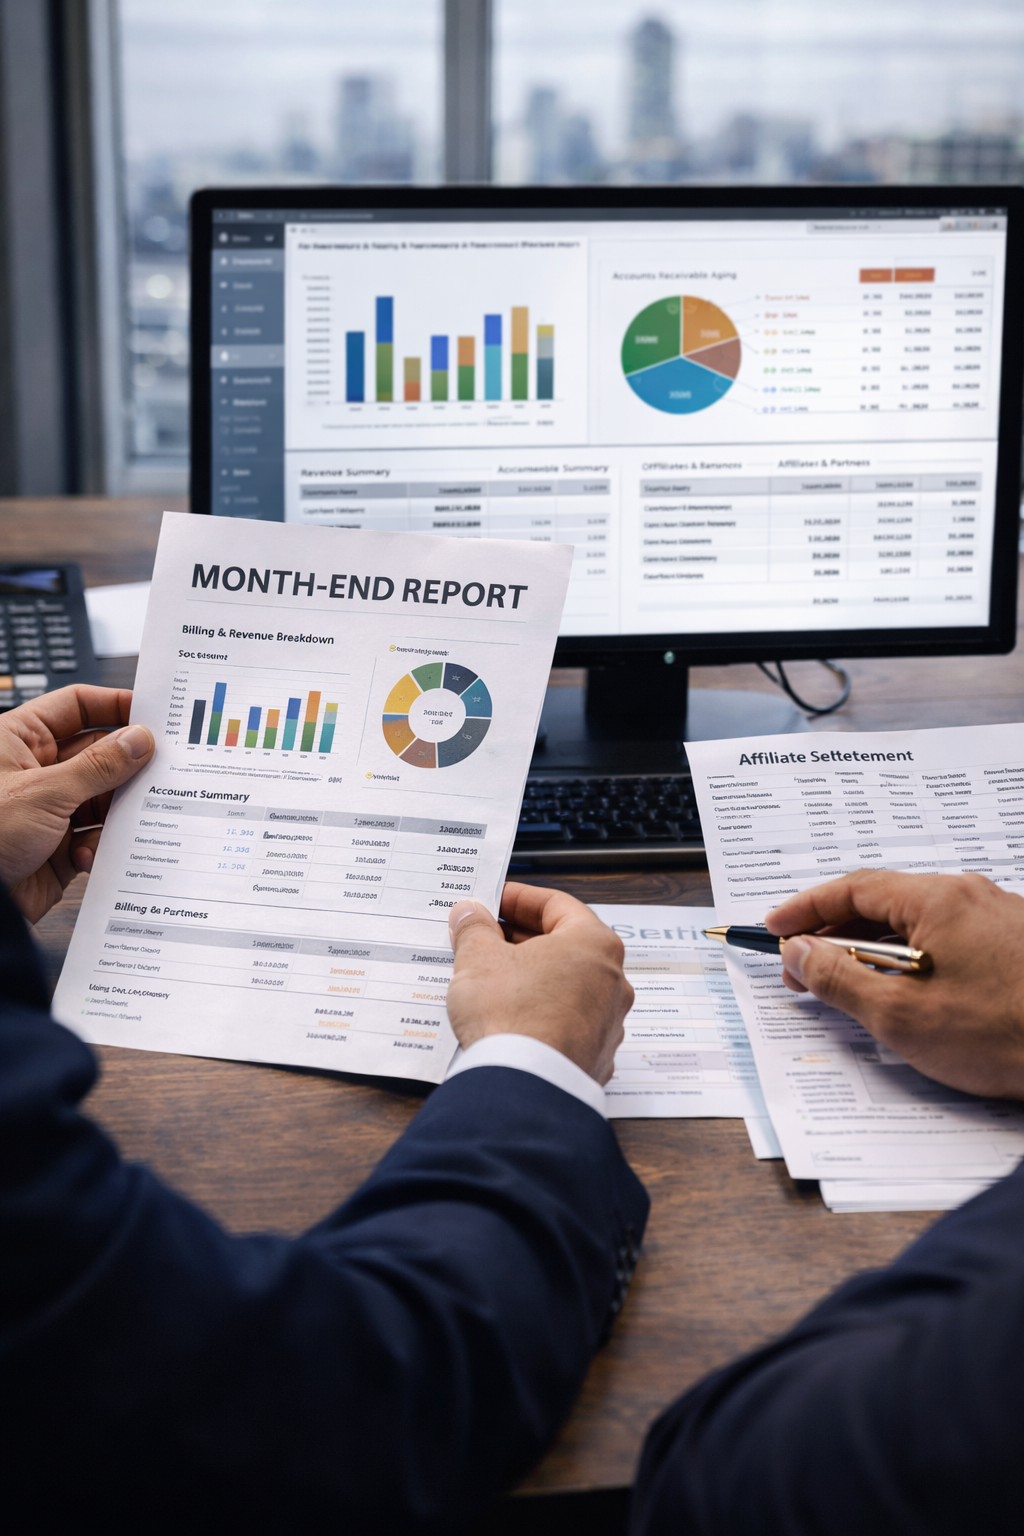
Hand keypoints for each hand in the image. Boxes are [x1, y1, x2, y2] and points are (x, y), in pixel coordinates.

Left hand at [0, 686, 154, 922]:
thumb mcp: (43, 793)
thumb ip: (98, 766)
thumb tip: (139, 740)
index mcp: (19, 740)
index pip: (76, 706)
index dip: (115, 706)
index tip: (154, 715)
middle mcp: (36, 771)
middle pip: (99, 753)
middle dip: (128, 765)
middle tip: (162, 769)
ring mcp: (49, 809)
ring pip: (103, 798)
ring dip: (118, 811)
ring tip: (132, 817)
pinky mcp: (59, 846)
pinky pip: (97, 836)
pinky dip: (100, 846)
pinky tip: (85, 855)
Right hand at [446, 883, 633, 1084]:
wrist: (523, 1089)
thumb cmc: (511, 1018)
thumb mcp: (479, 959)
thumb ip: (475, 928)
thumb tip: (470, 914)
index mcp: (594, 944)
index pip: (556, 905)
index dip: (518, 899)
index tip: (492, 902)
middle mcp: (612, 981)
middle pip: (565, 945)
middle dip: (521, 939)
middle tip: (484, 937)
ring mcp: (608, 1022)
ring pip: (567, 985)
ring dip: (532, 977)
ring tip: (491, 978)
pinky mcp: (596, 1056)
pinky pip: (566, 1022)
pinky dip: (541, 1013)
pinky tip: (509, 1017)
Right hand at [766, 870, 1023, 1099]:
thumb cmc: (1005, 1033)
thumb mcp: (900, 1014)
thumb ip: (839, 978)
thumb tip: (800, 954)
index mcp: (938, 898)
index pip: (853, 887)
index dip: (806, 908)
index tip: (776, 929)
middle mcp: (970, 896)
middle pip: (883, 902)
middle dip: (835, 934)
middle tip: (800, 968)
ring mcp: (999, 919)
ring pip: (917, 924)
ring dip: (873, 950)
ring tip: (847, 988)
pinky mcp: (1016, 947)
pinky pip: (948, 940)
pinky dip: (912, 960)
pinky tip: (905, 995)